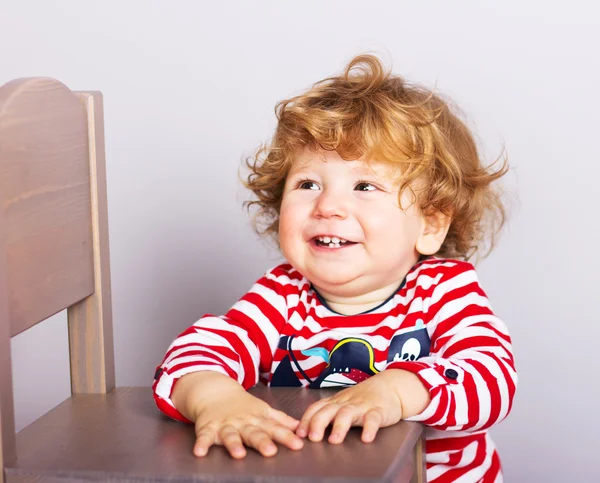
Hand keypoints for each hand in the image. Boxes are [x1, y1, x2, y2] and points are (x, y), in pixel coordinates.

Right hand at [171, 371, 303, 458]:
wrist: (216, 392)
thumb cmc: (243, 407)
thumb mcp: (263, 411)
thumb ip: (281, 421)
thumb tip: (301, 427)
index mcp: (258, 419)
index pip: (274, 428)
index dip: (286, 437)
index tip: (298, 445)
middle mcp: (243, 423)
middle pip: (253, 433)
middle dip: (262, 441)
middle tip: (271, 451)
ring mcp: (225, 425)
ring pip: (230, 435)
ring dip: (234, 444)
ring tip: (238, 454)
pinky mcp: (208, 428)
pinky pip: (204, 436)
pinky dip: (202, 444)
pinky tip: (200, 452)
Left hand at [295, 371, 405, 444]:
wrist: (390, 387)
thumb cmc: (363, 399)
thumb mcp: (343, 404)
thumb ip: (329, 414)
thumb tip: (306, 430)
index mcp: (336, 402)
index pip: (316, 408)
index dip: (307, 419)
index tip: (299, 433)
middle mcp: (346, 403)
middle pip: (328, 410)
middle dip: (318, 423)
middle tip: (312, 438)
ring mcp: (362, 406)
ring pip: (348, 414)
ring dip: (340, 426)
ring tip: (334, 441)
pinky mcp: (379, 411)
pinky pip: (373, 419)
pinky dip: (369, 428)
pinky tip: (366, 439)